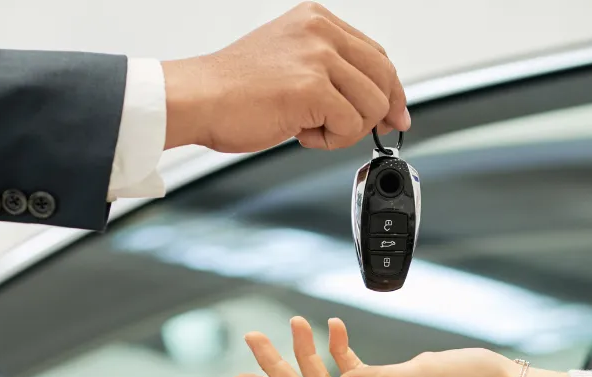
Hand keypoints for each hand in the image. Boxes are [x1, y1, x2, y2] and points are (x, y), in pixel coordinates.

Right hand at [162, 2, 409, 152]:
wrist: (197, 99)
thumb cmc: (235, 90)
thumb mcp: (291, 62)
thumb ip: (330, 71)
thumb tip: (375, 101)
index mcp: (316, 20)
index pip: (376, 55)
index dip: (389, 90)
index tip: (394, 114)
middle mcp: (320, 31)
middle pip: (384, 78)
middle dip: (378, 113)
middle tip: (358, 132)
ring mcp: (318, 57)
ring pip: (372, 105)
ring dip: (346, 130)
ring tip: (310, 128)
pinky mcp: (312, 88)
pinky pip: (350, 125)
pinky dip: (331, 141)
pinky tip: (302, 134)